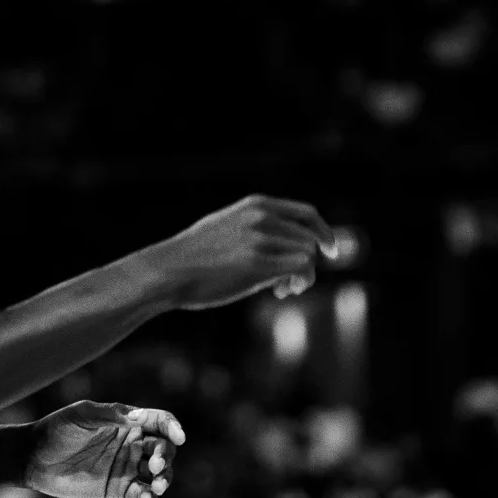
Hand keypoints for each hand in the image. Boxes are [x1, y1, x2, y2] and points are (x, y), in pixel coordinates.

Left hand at [22, 401, 185, 497]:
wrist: (34, 458)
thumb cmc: (57, 429)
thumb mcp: (83, 415)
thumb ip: (112, 415)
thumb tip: (141, 416)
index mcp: (127, 421)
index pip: (159, 422)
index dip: (173, 427)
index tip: (179, 437)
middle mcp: (132, 443)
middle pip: (163, 448)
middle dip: (165, 456)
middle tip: (155, 465)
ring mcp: (127, 467)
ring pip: (158, 474)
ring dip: (164, 479)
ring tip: (157, 486)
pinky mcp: (119, 489)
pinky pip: (142, 494)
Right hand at [154, 194, 338, 310]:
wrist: (168, 271)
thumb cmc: (193, 256)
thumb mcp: (225, 226)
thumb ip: (254, 227)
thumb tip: (284, 243)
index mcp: (255, 205)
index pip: (306, 213)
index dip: (323, 233)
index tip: (330, 251)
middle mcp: (261, 217)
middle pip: (310, 238)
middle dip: (309, 262)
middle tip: (292, 283)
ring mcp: (260, 239)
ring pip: (308, 255)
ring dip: (303, 276)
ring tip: (283, 289)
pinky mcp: (257, 264)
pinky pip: (300, 270)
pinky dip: (299, 283)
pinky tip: (281, 292)